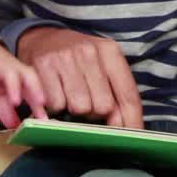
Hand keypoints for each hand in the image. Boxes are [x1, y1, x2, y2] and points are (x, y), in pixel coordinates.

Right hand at [0, 36, 48, 128]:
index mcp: (21, 77)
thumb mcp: (0, 92)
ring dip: (14, 88)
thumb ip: (7, 110)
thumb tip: (14, 127)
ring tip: (16, 102)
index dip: (40, 102)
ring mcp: (0, 67)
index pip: (34, 89)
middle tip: (41, 104)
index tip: (46, 118)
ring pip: (10, 74)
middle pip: (29, 77)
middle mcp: (14, 71)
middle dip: (36, 90)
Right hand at [17, 26, 143, 128]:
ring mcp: (66, 58)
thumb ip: (116, 93)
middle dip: (96, 113)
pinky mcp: (44, 66)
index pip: (128, 93)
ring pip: (80, 107)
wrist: (42, 37)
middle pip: (103, 106)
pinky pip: (56, 104)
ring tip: (71, 97)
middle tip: (88, 103)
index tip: (133, 139)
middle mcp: (89, 51)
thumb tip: (124, 126)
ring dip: (76, 109)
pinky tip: (56, 93)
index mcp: (110, 51)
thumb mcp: (102, 65)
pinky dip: (55, 106)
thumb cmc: (77, 57)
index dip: (132, 120)